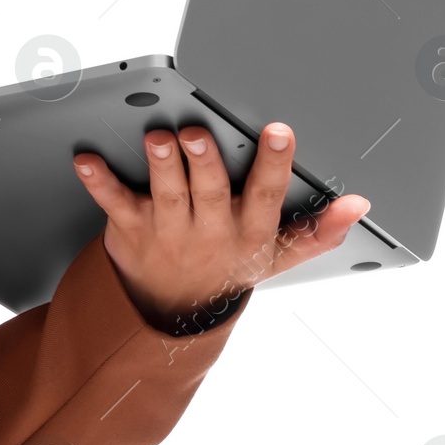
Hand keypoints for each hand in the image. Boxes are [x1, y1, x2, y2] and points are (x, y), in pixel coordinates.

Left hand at [72, 121, 369, 330]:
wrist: (173, 313)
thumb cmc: (228, 268)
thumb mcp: (277, 257)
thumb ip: (317, 232)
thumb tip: (357, 205)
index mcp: (247, 232)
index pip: (266, 196)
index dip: (274, 165)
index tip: (279, 131)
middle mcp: (209, 230)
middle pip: (209, 193)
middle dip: (205, 162)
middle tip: (199, 133)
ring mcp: (169, 230)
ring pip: (166, 194)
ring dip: (161, 165)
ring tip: (158, 137)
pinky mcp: (131, 229)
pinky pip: (114, 203)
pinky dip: (99, 182)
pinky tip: (87, 160)